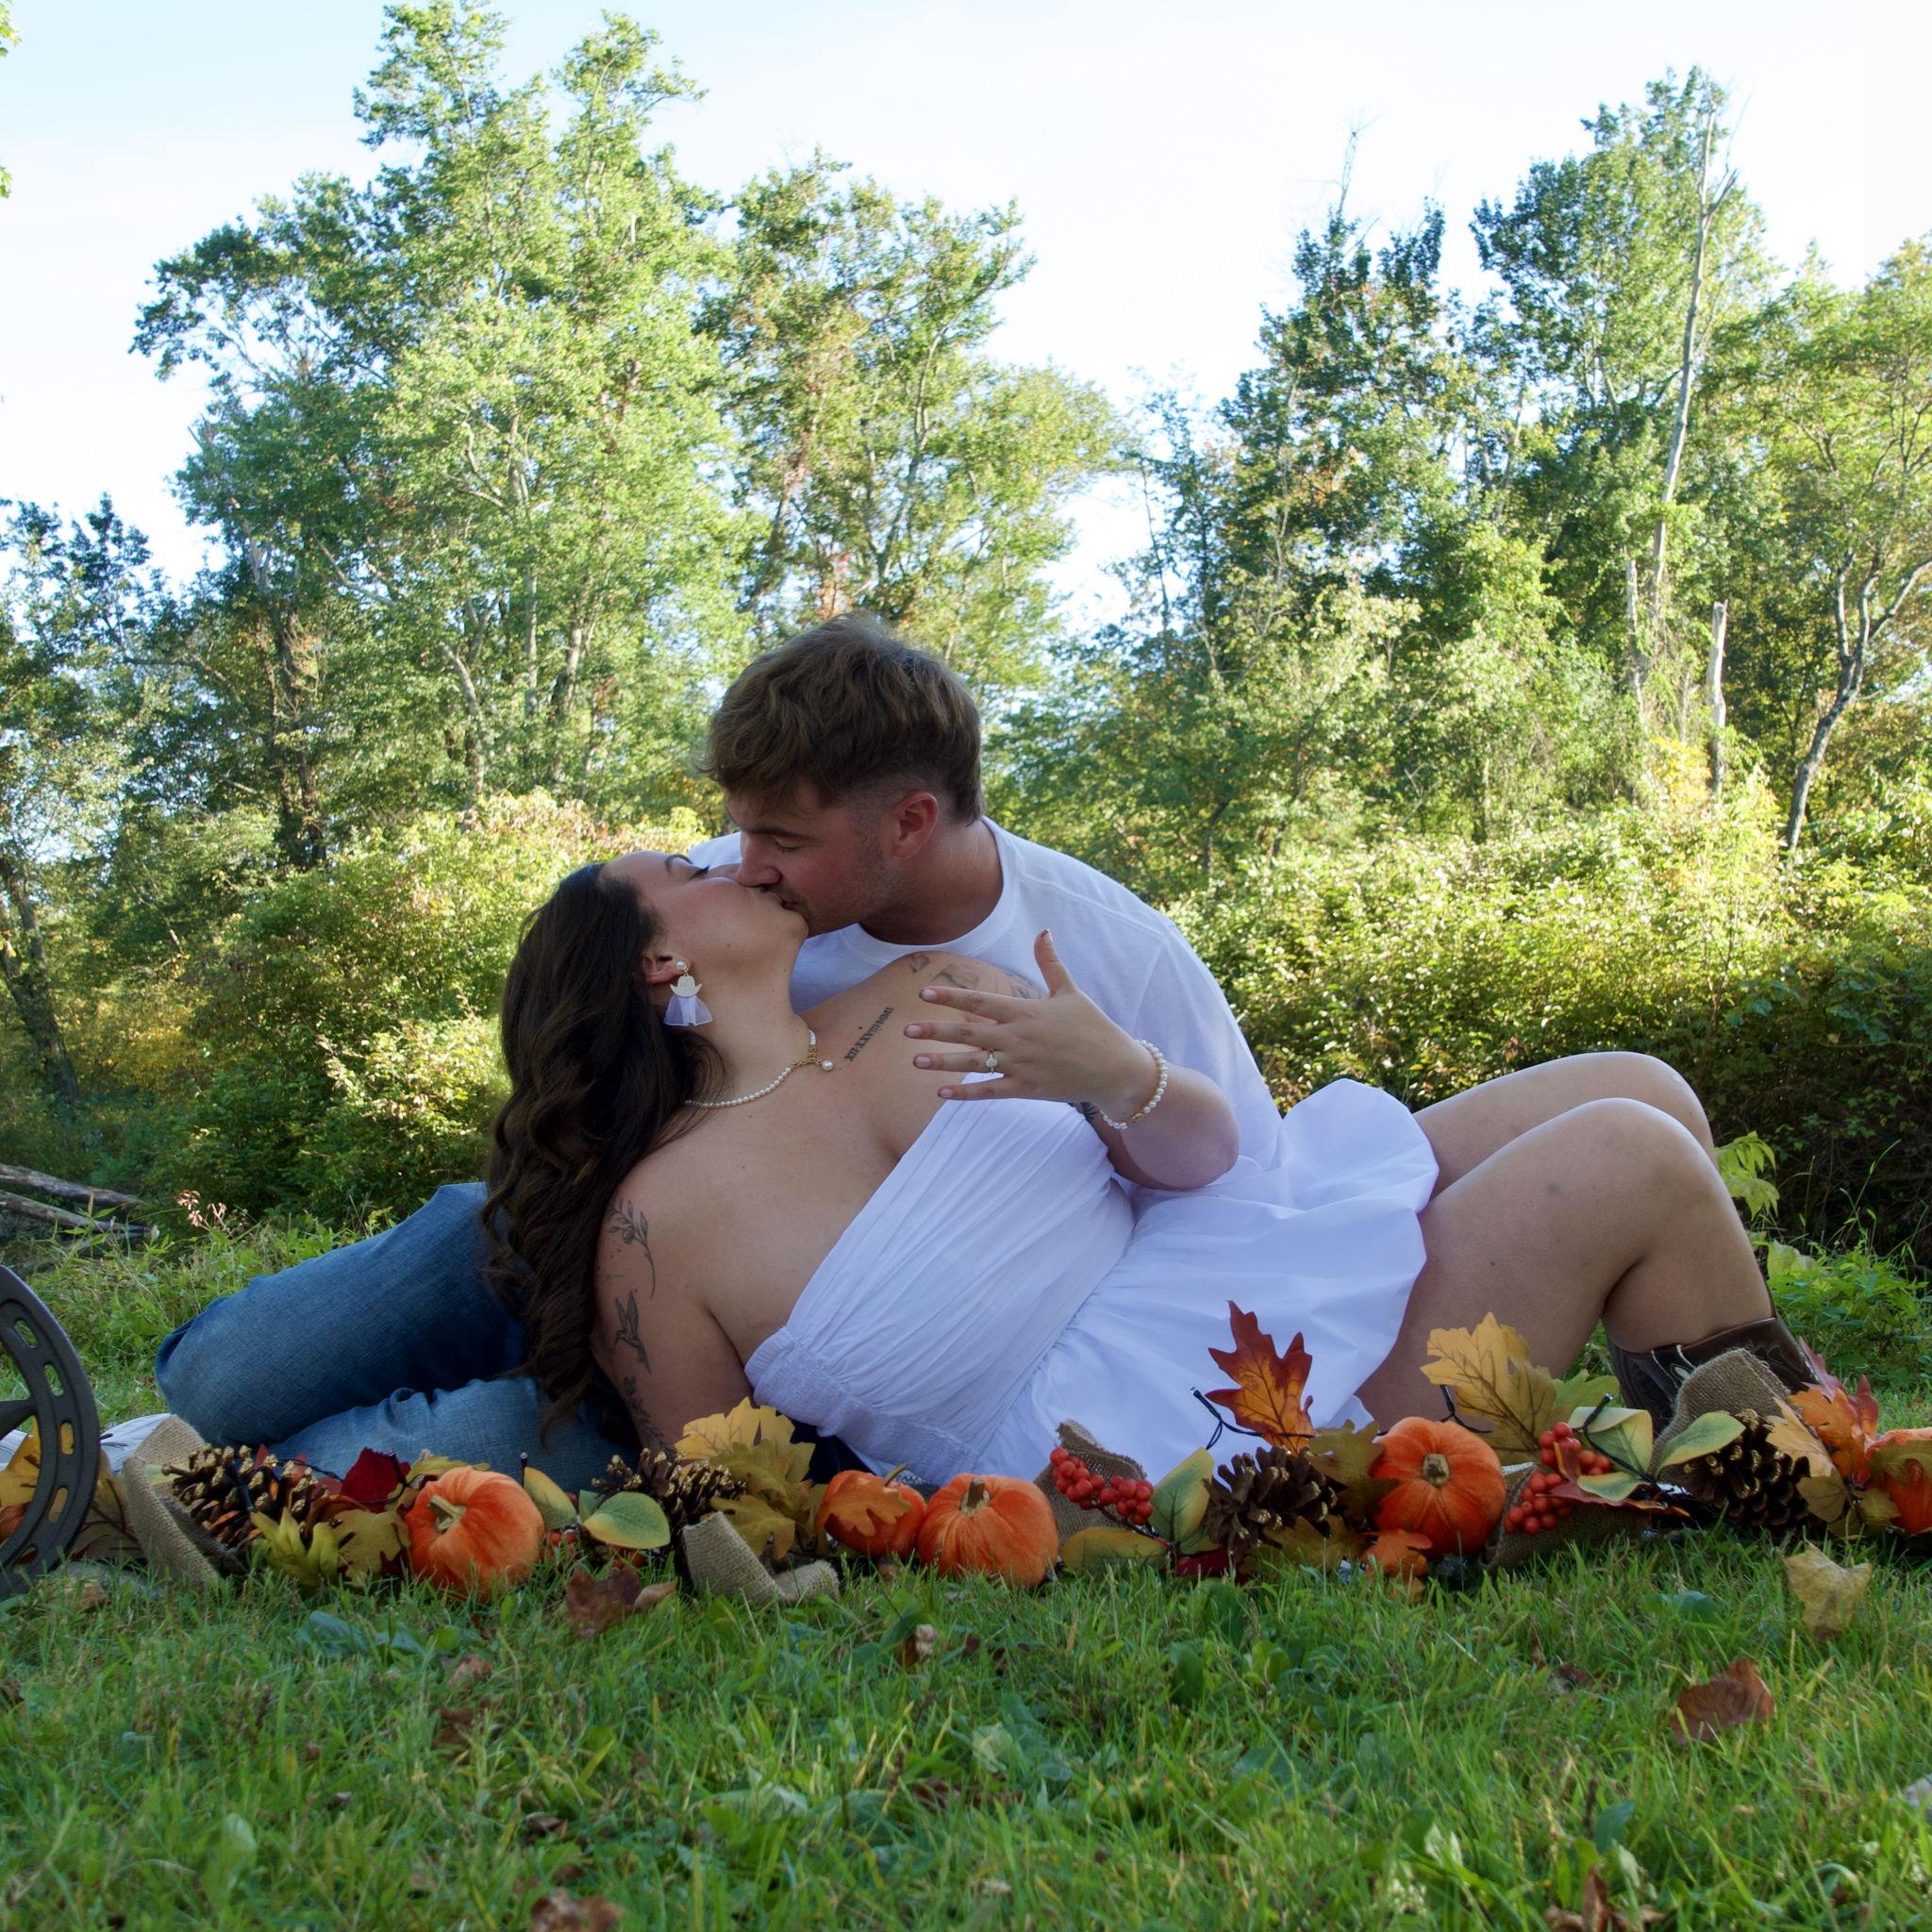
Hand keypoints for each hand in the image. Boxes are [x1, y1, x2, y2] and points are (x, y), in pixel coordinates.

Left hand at [905, 931, 1156, 1115]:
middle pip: (968, 1033)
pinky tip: (941, 1093)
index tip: (924, 994)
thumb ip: (1050, 963)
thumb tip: (1043, 931)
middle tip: (906, 1030)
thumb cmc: (1092, 1026)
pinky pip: (990, 1092)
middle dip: (935, 1031)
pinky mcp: (1026, 1089)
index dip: (951, 998)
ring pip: (973, 1063)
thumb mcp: (1070, 991)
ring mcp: (1020, 1065)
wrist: (1114, 1067)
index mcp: (1025, 1012)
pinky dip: (965, 1093)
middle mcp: (1017, 1038)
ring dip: (943, 1062)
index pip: (980, 1002)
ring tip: (915, 1060)